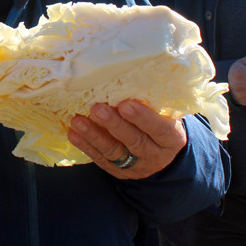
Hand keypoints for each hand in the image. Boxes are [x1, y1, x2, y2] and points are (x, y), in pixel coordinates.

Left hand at [67, 99, 186, 179]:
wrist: (162, 155)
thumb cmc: (161, 124)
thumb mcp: (166, 116)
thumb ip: (153, 103)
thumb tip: (129, 75)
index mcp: (172, 138)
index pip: (160, 129)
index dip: (143, 118)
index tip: (125, 105)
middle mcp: (155, 154)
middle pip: (135, 141)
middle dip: (114, 125)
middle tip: (97, 109)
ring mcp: (135, 165)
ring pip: (114, 151)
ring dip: (94, 135)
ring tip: (78, 121)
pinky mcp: (118, 170)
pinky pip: (100, 159)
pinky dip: (86, 146)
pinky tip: (73, 134)